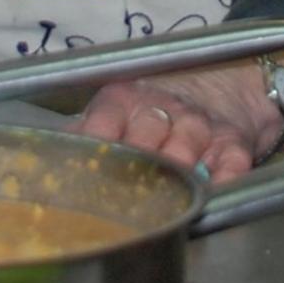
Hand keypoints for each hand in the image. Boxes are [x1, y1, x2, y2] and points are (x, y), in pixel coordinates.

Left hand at [69, 52, 283, 182]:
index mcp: (122, 98)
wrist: (220, 87)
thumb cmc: (152, 110)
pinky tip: (208, 195)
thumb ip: (85, 133)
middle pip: (146, 133)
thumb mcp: (114, 110)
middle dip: (136, 160)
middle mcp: (161, 107)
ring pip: (187, 145)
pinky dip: (220, 181)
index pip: (104, 119)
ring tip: (164, 195)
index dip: (96, 144)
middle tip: (122, 193)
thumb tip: (50, 159)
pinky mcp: (233, 144)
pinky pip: (230, 164)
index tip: (86, 171)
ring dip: (175, 170)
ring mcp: (199, 125)